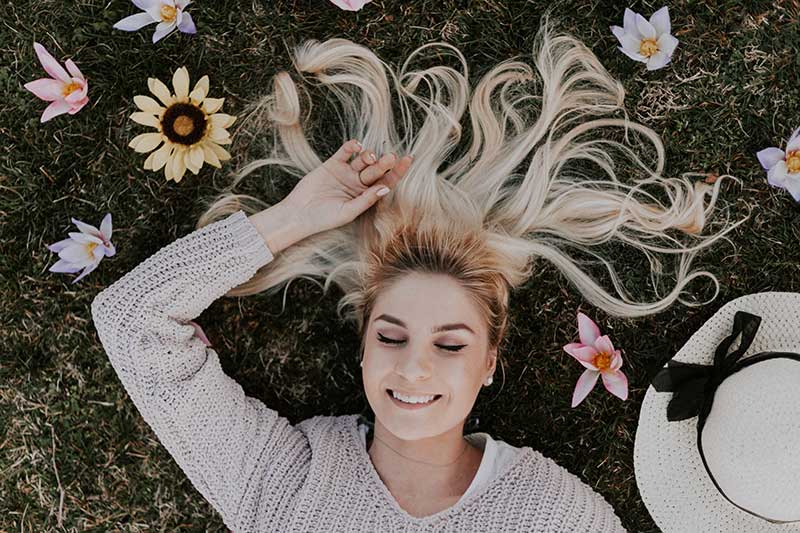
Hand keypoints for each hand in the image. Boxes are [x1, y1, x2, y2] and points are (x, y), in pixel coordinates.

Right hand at [281, 139, 412, 236]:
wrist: (299, 214)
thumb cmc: (325, 218)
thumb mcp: (349, 211)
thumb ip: (367, 199)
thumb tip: (386, 187)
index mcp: (366, 195)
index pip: (386, 181)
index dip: (397, 172)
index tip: (407, 160)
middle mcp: (358, 183)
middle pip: (376, 170)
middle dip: (384, 164)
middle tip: (390, 158)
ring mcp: (346, 172)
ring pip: (362, 160)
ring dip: (368, 156)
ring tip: (369, 157)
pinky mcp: (332, 164)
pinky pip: (345, 152)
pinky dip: (351, 147)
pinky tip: (356, 146)